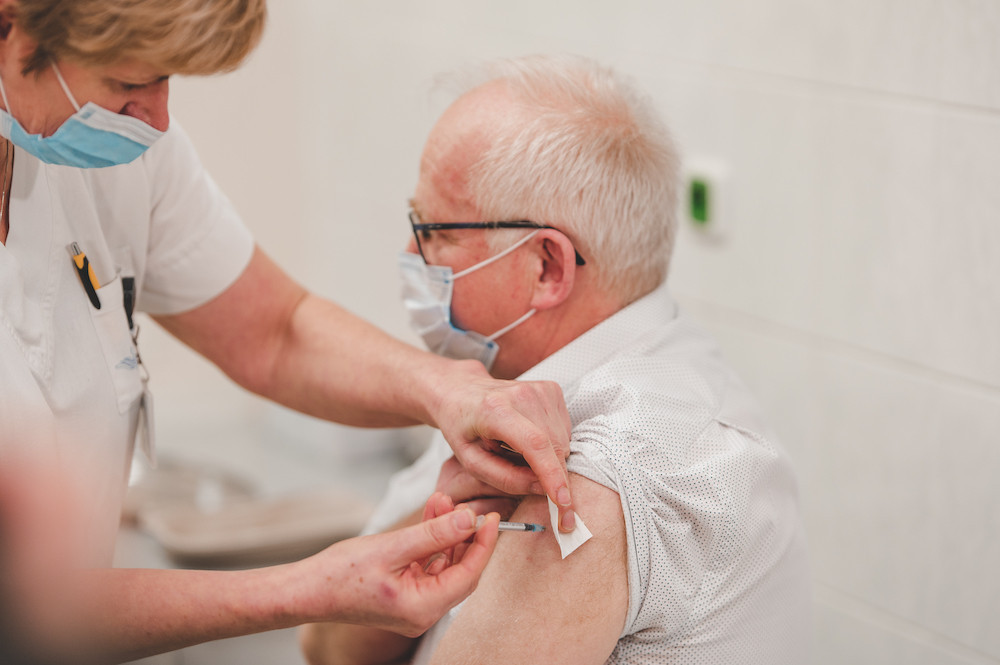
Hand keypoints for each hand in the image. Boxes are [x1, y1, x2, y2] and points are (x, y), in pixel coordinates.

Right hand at [300, 504, 499, 636]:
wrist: (306, 590)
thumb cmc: (341, 575)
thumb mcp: (392, 547)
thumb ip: (434, 534)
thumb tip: (469, 519)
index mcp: (424, 607)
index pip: (469, 574)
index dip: (484, 544)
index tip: (491, 517)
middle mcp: (424, 610)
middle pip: (461, 570)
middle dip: (464, 535)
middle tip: (467, 505)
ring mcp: (414, 603)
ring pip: (444, 564)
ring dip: (446, 533)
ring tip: (442, 501)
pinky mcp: (405, 592)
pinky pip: (428, 564)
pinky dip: (431, 541)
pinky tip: (431, 514)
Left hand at [430, 360, 576, 530]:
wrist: (462, 391)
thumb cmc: (462, 428)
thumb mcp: (471, 461)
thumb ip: (504, 479)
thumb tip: (542, 489)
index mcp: (494, 410)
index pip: (534, 443)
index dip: (552, 474)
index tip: (563, 502)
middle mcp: (522, 395)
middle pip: (554, 446)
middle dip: (550, 473)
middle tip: (524, 474)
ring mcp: (540, 389)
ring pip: (563, 441)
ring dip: (548, 456)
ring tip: (517, 448)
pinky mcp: (551, 389)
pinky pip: (564, 429)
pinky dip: (551, 442)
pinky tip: (528, 435)